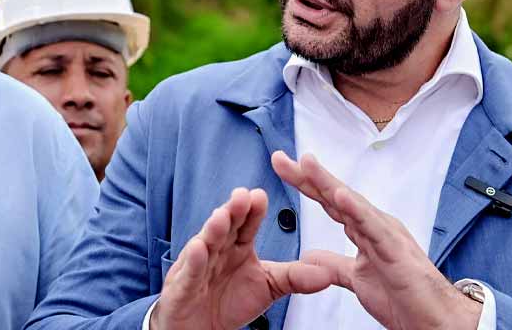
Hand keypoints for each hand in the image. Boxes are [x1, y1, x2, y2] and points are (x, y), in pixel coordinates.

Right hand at [151, 187, 338, 329]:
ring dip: (212, 229)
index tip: (261, 196)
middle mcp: (217, 249)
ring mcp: (198, 265)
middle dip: (233, 211)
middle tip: (242, 196)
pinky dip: (192, 261)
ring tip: (221, 216)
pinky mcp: (183, 286)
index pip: (247, 224)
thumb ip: (295, 277)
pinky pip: (189, 272)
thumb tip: (328, 274)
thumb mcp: (268, 287)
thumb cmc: (229, 300)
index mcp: (237, 246)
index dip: (253, 211)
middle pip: (226, 226)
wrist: (199, 328)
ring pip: (206, 244)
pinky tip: (197, 248)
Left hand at [271, 151, 481, 329]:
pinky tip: (339, 196)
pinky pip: (373, 227)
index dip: (305, 184)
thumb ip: (334, 264)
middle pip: (336, 195)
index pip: (329, 202)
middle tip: (281, 158)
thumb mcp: (357, 279)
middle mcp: (375, 225)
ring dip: (328, 183)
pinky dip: (357, 210)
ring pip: (352, 203)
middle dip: (308, 176)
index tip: (283, 167)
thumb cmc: (405, 298)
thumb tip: (309, 256)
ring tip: (307, 164)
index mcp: (365, 230)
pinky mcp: (396, 250)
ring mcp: (386, 234)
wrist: (436, 322)